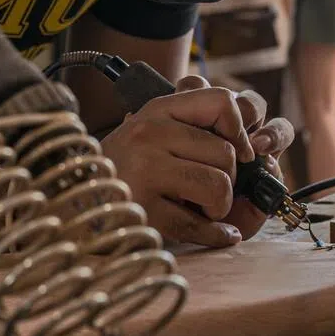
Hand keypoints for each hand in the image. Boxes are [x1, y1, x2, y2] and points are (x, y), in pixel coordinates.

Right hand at [99, 75, 293, 247]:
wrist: (76, 198)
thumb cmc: (125, 168)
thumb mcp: (154, 133)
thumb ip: (196, 129)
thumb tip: (257, 151)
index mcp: (158, 110)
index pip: (220, 100)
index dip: (240, 129)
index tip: (239, 151)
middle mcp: (150, 133)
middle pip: (227, 154)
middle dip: (230, 180)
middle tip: (208, 189)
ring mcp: (145, 170)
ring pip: (220, 187)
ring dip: (219, 207)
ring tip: (198, 207)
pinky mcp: (144, 209)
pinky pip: (199, 225)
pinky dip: (215, 234)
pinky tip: (216, 233)